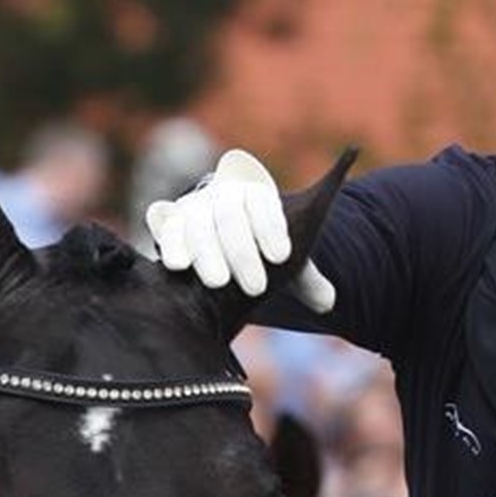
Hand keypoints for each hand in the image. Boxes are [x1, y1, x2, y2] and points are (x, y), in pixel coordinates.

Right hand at [145, 149, 335, 312]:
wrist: (224, 245)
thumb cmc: (260, 252)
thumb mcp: (284, 261)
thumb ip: (306, 279)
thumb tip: (327, 303)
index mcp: (257, 194)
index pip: (264, 202)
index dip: (272, 227)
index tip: (282, 256)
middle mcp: (223, 193)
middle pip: (231, 215)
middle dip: (243, 251)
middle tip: (256, 288)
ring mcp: (194, 205)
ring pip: (198, 222)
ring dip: (207, 252)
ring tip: (218, 283)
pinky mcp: (170, 222)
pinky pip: (168, 228)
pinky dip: (172, 243)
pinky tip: (178, 266)